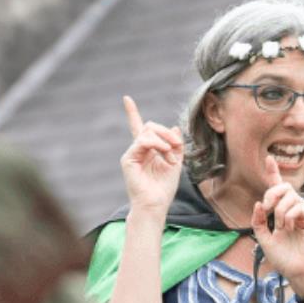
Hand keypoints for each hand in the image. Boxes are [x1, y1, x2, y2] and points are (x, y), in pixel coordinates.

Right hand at [119, 96, 183, 230]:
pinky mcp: (128, 159)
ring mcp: (132, 153)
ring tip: (172, 156)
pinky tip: (165, 153)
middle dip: (166, 132)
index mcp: (147, 150)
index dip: (131, 112)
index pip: (138, 127)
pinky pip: (143, 141)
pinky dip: (157, 144)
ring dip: (164, 140)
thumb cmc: (164, 188)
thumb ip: (175, 145)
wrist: (156, 204)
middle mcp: (137, 150)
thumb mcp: (176, 162)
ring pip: (147, 131)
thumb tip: (174, 127)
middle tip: (177, 146)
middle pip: (149, 126)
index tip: (126, 98)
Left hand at [251, 153, 303, 294]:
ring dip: (279, 210)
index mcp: (281, 212)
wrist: (297, 272)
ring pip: (291, 196)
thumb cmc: (282, 258)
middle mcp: (293, 210)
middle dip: (272, 192)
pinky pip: (299, 206)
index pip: (278, 189)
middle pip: (285, 187)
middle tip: (266, 207)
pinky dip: (288, 215)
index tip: (268, 158)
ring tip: (280, 227)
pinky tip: (288, 227)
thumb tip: (258, 203)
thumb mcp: (263, 239)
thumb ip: (258, 221)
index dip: (273, 173)